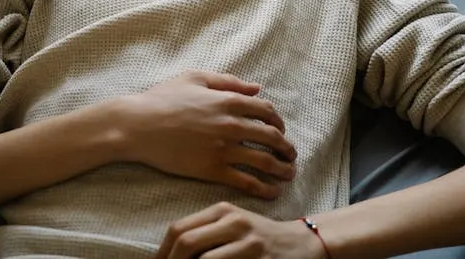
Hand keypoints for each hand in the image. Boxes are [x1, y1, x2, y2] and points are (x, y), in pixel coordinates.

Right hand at [120, 71, 296, 198]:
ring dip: (283, 169)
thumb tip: (256, 88)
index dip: (278, 121)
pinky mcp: (212, 170)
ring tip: (289, 174)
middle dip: (287, 147)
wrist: (137, 126)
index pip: (267, 111)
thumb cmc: (162, 99)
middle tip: (290, 155)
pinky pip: (247, 182)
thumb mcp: (194, 78)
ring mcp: (223, 149)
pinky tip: (272, 192)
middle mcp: (231, 125)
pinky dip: (264, 189)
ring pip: (265, 162)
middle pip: (272, 137)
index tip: (280, 129)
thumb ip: (227, 81)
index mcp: (228, 100)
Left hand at [155, 202, 326, 258]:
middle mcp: (233, 222)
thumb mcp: (232, 225)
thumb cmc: (259, 236)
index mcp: (221, 210)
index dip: (162, 252)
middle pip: (186, 243)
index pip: (179, 229)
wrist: (302, 243)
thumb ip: (204, 234)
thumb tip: (170, 253)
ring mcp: (248, 242)